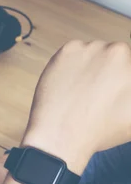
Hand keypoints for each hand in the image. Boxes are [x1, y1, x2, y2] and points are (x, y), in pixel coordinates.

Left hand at [21, 41, 130, 175]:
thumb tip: (125, 84)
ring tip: (81, 92)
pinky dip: (71, 64)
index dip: (120, 80)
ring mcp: (92, 48)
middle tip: (96, 93)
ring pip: (94, 53)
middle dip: (108, 71)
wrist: (61, 135)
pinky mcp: (68, 51)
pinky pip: (74, 52)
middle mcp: (119, 51)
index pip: (128, 66)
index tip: (110, 91)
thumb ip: (130, 90)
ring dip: (90, 66)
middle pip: (115, 55)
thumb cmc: (101, 130)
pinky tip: (69, 85)